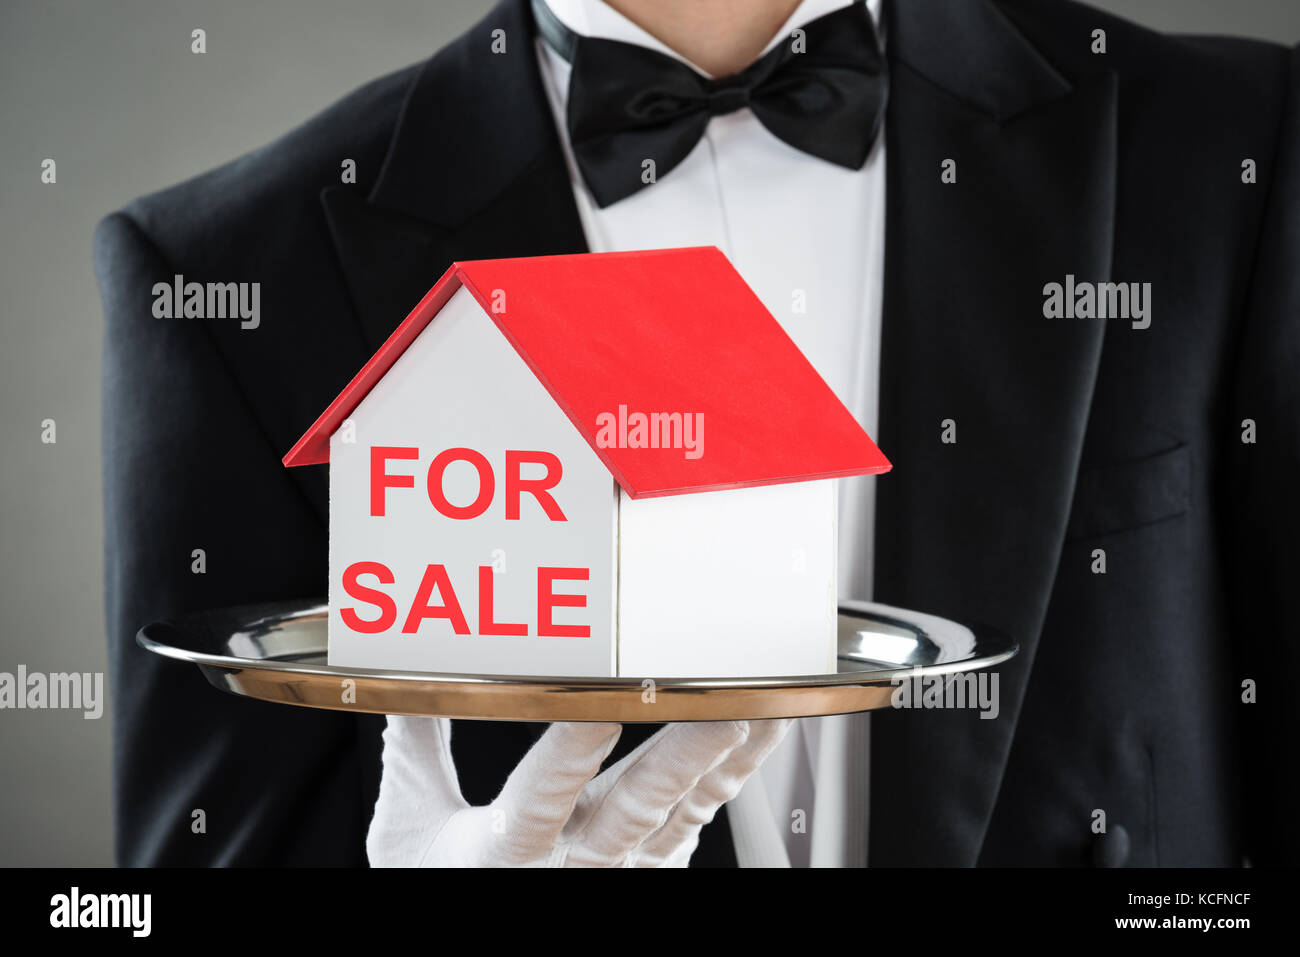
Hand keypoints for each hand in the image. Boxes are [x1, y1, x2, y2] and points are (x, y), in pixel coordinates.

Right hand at [367, 715, 791, 866]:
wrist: (480, 931)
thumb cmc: (442, 884)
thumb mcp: (409, 826)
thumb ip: (414, 746)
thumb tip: (406, 677)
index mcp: (504, 850)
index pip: (541, 793)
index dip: (571, 749)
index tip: (600, 706)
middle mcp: (570, 866)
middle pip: (632, 810)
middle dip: (679, 758)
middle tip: (717, 713)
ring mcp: (617, 873)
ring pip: (678, 814)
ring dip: (720, 763)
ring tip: (757, 711)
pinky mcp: (646, 869)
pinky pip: (695, 820)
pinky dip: (728, 777)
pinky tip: (756, 733)